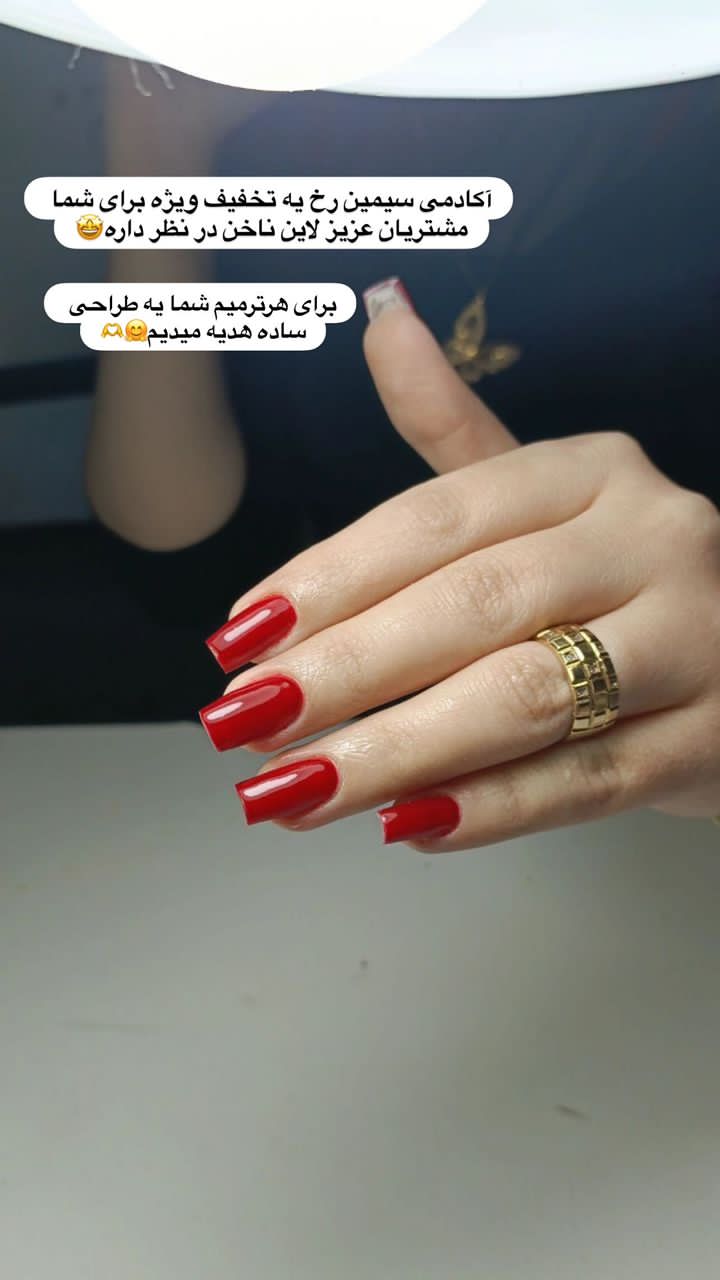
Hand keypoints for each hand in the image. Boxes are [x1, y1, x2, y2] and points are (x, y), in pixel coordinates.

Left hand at [199, 282, 719, 848]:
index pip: (437, 519)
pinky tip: (406, 825)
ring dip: (396, 750)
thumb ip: (456, 425)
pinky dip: (492, 807)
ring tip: (294, 790)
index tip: (240, 635)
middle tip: (243, 721)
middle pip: (472, 605)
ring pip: (523, 697)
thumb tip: (380, 313)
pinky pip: (587, 781)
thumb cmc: (628, 580)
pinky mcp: (710, 740)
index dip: (329, 577)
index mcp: (592, 475)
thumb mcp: (551, 497)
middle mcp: (651, 542)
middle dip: (344, 670)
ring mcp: (694, 641)